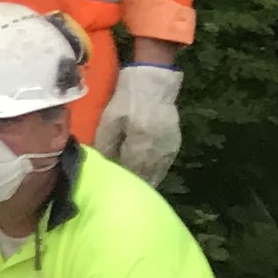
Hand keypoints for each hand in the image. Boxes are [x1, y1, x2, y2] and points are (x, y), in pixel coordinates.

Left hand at [92, 62, 181, 186]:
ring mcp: (168, 145)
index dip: (123, 180)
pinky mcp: (174, 142)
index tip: (114, 189)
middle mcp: (156, 147)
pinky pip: (166, 163)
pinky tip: (151, 176)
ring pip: (158, 171)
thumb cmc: (127, 100)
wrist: (153, 83)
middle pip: (145, 173)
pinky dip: (158, 171)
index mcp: (138, 141)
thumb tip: (103, 163)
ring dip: (148, 180)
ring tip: (137, 190)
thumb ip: (106, 144)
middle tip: (125, 194)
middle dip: (135, 183)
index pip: (130, 169)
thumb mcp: (110, 120)